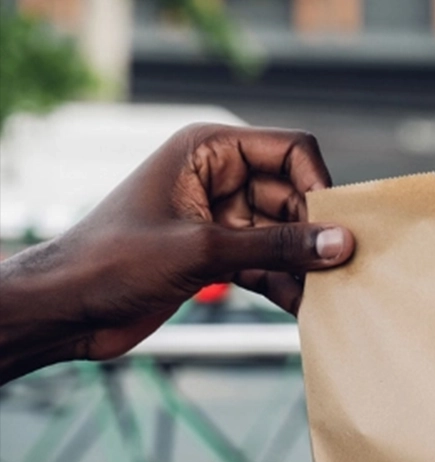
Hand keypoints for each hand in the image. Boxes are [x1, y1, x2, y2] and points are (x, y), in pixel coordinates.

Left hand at [0, 124, 353, 381]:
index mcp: (207, 151)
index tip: (337, 227)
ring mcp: (220, 218)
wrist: (66, 308)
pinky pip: (270, 263)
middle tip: (341, 271)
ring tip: (326, 296)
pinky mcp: (219, 255)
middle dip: (316, 233)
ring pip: (286, 235)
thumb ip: (277, 245)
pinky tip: (303, 310)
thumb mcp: (203, 250)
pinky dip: (287, 285)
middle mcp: (218, 178)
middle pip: (295, 196)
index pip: (290, 151)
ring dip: (305, 265)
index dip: (319, 184)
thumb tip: (340, 243)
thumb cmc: (113, 261)